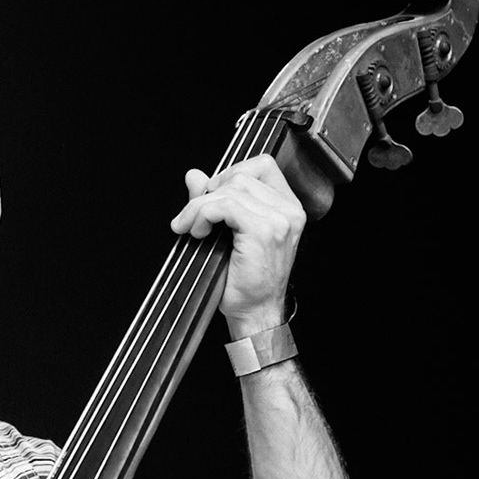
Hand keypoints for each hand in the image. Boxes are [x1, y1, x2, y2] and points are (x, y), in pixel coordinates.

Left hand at [168, 154, 305, 337]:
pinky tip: (198, 232)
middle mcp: (288, 210)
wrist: (254, 312)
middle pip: (240, 176)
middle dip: (207, 194)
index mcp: (286, 206)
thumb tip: (194, 176)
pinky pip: (225, 206)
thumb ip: (213, 200)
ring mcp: (279, 220)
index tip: (209, 197)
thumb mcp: (227, 232)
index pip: (261, 165)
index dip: (229, 175)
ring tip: (191, 228)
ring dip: (199, 207)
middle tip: (190, 219)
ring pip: (230, 189)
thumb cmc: (245, 281)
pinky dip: (203, 215)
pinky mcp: (264, 231)